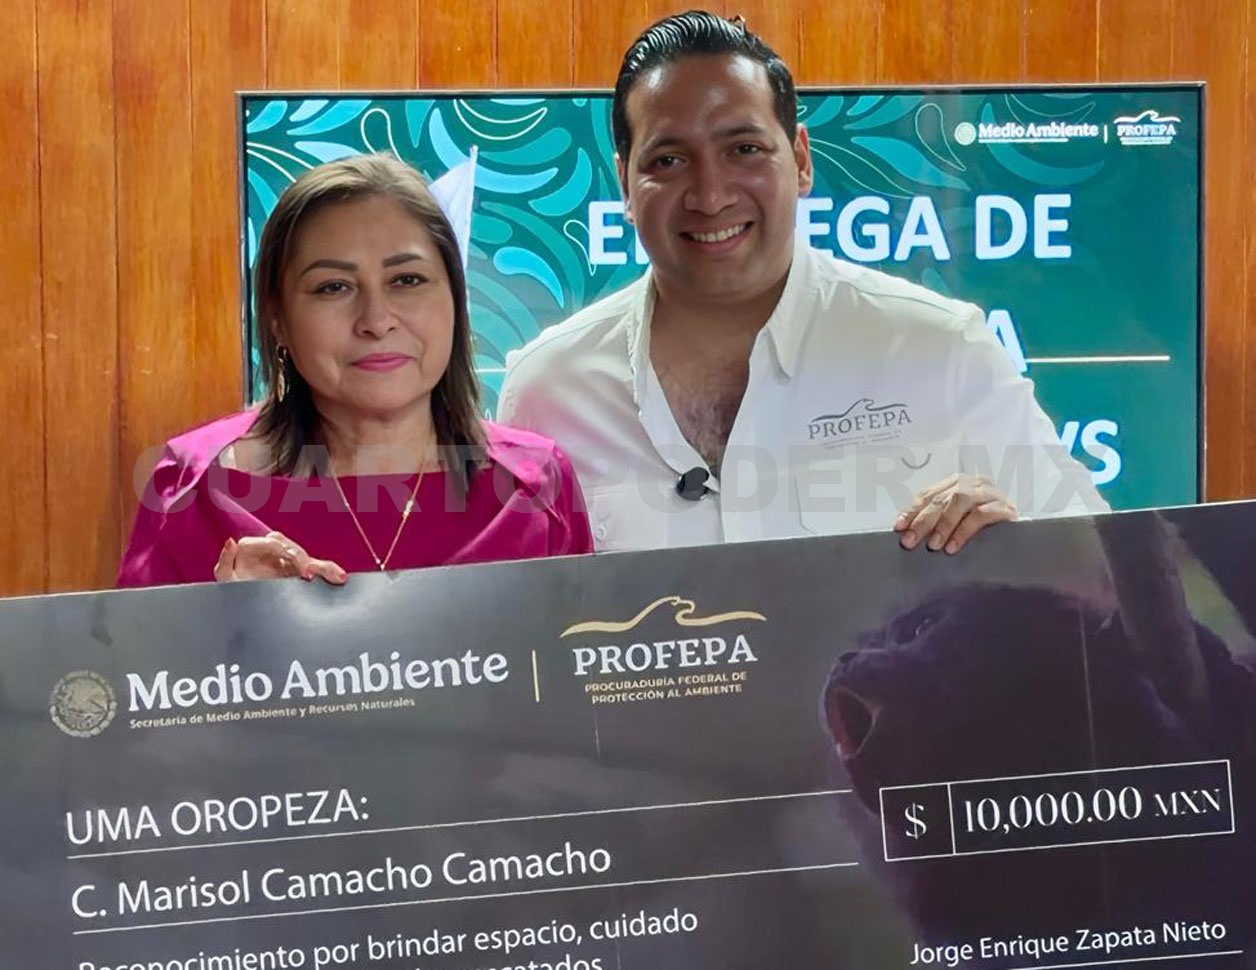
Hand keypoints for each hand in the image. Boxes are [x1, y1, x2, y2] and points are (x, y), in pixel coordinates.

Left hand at [213, 532, 347, 583]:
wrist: (243, 614)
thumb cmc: (233, 594)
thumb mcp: (225, 580)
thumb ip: (225, 561)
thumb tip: (231, 541)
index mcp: (255, 549)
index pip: (273, 542)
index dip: (285, 550)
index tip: (289, 563)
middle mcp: (273, 553)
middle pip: (293, 548)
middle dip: (302, 559)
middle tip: (309, 575)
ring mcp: (287, 564)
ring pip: (308, 558)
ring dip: (322, 567)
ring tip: (336, 576)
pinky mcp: (300, 575)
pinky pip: (318, 570)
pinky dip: (329, 572)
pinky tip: (340, 578)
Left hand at [893, 474, 1016, 554]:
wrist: (1020, 535)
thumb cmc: (983, 528)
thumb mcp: (955, 520)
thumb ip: (936, 518)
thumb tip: (906, 531)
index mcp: (957, 483)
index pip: (929, 494)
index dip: (912, 511)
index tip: (898, 528)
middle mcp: (973, 483)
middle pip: (942, 499)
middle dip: (923, 521)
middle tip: (910, 541)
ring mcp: (990, 493)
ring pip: (960, 502)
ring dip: (943, 524)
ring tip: (934, 545)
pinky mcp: (1005, 507)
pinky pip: (980, 515)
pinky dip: (964, 531)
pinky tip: (953, 546)